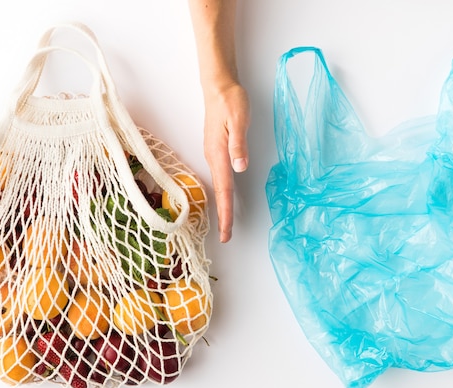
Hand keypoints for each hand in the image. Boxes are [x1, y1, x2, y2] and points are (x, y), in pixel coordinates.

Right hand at [202, 81, 249, 242]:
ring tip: (226, 224)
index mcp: (218, 152)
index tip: (226, 231)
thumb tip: (239, 167)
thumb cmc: (230, 100)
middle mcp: (212, 156)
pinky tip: (225, 197)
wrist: (218, 86)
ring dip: (222, 205)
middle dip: (223, 215)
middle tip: (226, 237)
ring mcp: (213, 153)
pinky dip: (222, 192)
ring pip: (219, 185)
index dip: (225, 211)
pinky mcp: (216, 149)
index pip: (224, 188)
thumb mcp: (238, 119)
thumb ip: (238, 144)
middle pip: (219, 191)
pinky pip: (219, 176)